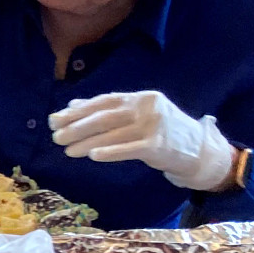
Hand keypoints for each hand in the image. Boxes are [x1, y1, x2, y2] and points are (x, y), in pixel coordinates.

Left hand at [49, 91, 234, 190]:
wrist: (198, 149)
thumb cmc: (162, 131)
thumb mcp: (138, 114)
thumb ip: (109, 109)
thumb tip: (73, 105)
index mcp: (140, 97)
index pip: (103, 102)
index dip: (77, 111)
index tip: (55, 119)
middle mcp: (148, 107)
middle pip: (105, 117)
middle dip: (77, 127)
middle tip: (56, 136)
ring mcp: (155, 126)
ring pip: (113, 134)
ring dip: (86, 142)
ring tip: (66, 150)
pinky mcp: (159, 146)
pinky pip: (129, 149)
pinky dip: (110, 151)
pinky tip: (92, 155)